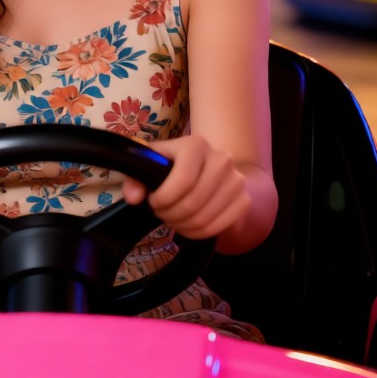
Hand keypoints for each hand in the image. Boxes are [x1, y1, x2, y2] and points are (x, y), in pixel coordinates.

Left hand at [121, 135, 250, 239]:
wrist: (213, 171)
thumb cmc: (176, 166)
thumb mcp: (154, 163)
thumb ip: (136, 177)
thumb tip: (133, 197)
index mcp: (197, 144)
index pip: (182, 180)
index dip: (163, 198)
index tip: (153, 202)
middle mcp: (222, 158)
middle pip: (193, 202)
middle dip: (171, 214)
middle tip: (162, 214)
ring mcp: (236, 180)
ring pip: (203, 218)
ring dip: (182, 225)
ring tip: (173, 220)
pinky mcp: (243, 201)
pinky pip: (217, 227)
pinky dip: (197, 233)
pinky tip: (189, 226)